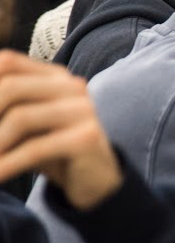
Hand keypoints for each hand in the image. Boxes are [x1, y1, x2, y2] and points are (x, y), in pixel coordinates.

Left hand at [0, 52, 120, 209]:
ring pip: (21, 117)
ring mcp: (83, 110)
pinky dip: (7, 165)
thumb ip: (2, 109)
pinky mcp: (87, 138)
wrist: (96, 180)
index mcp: (54, 77)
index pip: (8, 62)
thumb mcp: (23, 125)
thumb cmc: (52, 150)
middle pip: (10, 87)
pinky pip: (36, 148)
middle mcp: (72, 86)